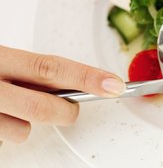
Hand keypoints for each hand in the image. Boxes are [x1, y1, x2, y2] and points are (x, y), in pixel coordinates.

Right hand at [0, 45, 123, 142]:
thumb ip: (28, 70)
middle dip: (66, 111)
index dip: (87, 76)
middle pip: (43, 106)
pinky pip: (3, 141)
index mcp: (0, 59)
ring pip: (22, 130)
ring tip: (13, 107)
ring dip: (27, 123)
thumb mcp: (1, 58)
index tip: (114, 85)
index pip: (53, 67)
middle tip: (71, 108)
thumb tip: (71, 83)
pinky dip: (7, 129)